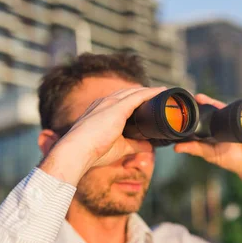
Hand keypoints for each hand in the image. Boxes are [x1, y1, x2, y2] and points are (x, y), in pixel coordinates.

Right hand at [39, 87, 165, 184]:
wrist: (77, 151)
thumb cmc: (93, 151)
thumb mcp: (119, 148)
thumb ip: (135, 145)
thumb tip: (149, 147)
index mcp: (102, 110)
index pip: (122, 99)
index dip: (137, 99)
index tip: (150, 101)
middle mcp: (106, 102)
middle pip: (130, 92)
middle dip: (145, 92)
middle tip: (161, 94)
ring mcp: (111, 103)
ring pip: (135, 91)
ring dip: (151, 90)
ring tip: (165, 91)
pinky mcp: (117, 107)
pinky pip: (139, 96)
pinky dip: (151, 93)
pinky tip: (162, 91)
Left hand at [174, 93, 241, 195]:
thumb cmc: (231, 159)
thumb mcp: (209, 154)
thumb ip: (195, 149)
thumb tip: (176, 148)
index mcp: (214, 127)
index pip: (203, 115)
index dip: (195, 109)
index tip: (184, 105)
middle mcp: (224, 120)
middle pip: (213, 107)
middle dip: (204, 101)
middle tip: (194, 97)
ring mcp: (236, 119)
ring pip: (225, 107)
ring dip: (214, 103)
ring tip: (202, 99)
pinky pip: (240, 112)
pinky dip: (234, 109)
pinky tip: (223, 106)